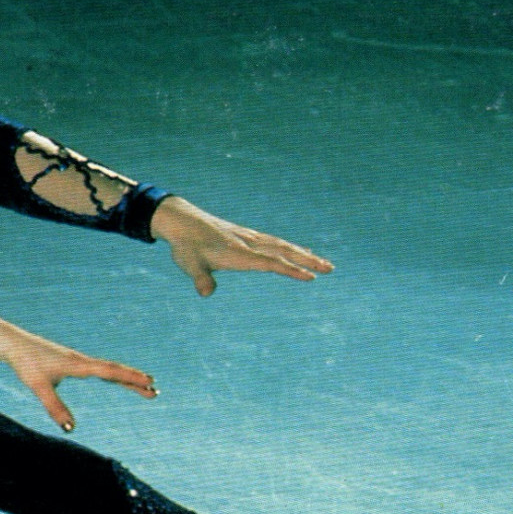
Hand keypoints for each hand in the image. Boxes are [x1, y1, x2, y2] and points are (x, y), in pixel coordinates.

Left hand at [0, 315, 155, 431]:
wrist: (14, 344)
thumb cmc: (26, 363)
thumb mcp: (38, 387)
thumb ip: (54, 408)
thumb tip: (70, 430)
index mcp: (78, 365)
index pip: (110, 372)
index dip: (130, 378)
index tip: (149, 382)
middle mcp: (82, 361)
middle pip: (114, 370)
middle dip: (135, 380)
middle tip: (155, 389)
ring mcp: (78, 360)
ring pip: (108, 368)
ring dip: (126, 377)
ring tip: (144, 386)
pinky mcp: (72, 361)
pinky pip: (99, 368)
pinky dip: (113, 374)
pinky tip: (115, 378)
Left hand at [150, 195, 333, 296]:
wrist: (181, 221)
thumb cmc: (185, 245)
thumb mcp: (188, 263)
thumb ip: (199, 277)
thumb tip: (204, 292)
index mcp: (239, 253)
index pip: (271, 262)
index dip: (291, 270)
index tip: (311, 277)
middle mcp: (248, 243)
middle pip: (284, 251)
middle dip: (308, 261)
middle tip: (331, 269)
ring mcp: (249, 238)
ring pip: (282, 245)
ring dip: (303, 254)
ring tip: (322, 262)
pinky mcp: (246, 236)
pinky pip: (274, 242)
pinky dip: (289, 247)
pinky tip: (297, 251)